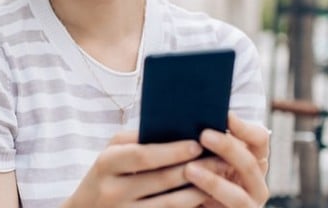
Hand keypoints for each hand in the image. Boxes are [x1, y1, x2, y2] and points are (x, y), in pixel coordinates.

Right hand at [64, 131, 209, 207]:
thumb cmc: (105, 176)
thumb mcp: (112, 154)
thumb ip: (137, 140)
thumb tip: (177, 128)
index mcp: (106, 163)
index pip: (143, 155)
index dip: (172, 151)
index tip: (197, 145)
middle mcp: (112, 191)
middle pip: (161, 180)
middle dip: (195, 169)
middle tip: (221, 160)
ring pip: (170, 204)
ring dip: (198, 192)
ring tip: (219, 179)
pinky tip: (204, 199)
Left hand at [185, 113, 269, 207]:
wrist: (199, 206)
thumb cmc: (199, 180)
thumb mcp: (207, 160)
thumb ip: (206, 144)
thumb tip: (187, 117)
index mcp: (254, 161)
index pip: (259, 139)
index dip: (244, 127)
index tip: (225, 115)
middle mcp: (257, 183)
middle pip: (249, 163)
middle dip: (228, 148)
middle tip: (204, 135)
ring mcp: (250, 205)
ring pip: (237, 194)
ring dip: (213, 182)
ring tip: (189, 170)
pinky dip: (209, 200)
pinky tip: (189, 194)